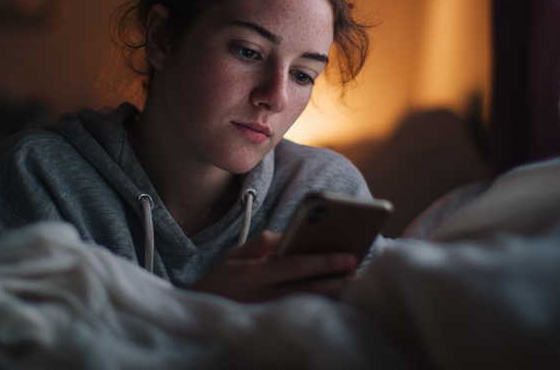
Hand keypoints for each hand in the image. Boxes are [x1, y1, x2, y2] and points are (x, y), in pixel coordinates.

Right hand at [187, 231, 358, 302]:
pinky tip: (336, 301)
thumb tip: (288, 235)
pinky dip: (320, 308)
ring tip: (354, 286)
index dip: (324, 261)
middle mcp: (262, 296)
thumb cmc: (221, 279)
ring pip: (307, 305)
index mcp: (254, 273)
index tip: (349, 256)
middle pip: (308, 289)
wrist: (199, 310)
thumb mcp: (234, 254)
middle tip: (360, 274)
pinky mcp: (270, 323)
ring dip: (333, 296)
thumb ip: (262, 243)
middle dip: (337, 281)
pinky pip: (300, 315)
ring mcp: (267, 313)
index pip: (295, 265)